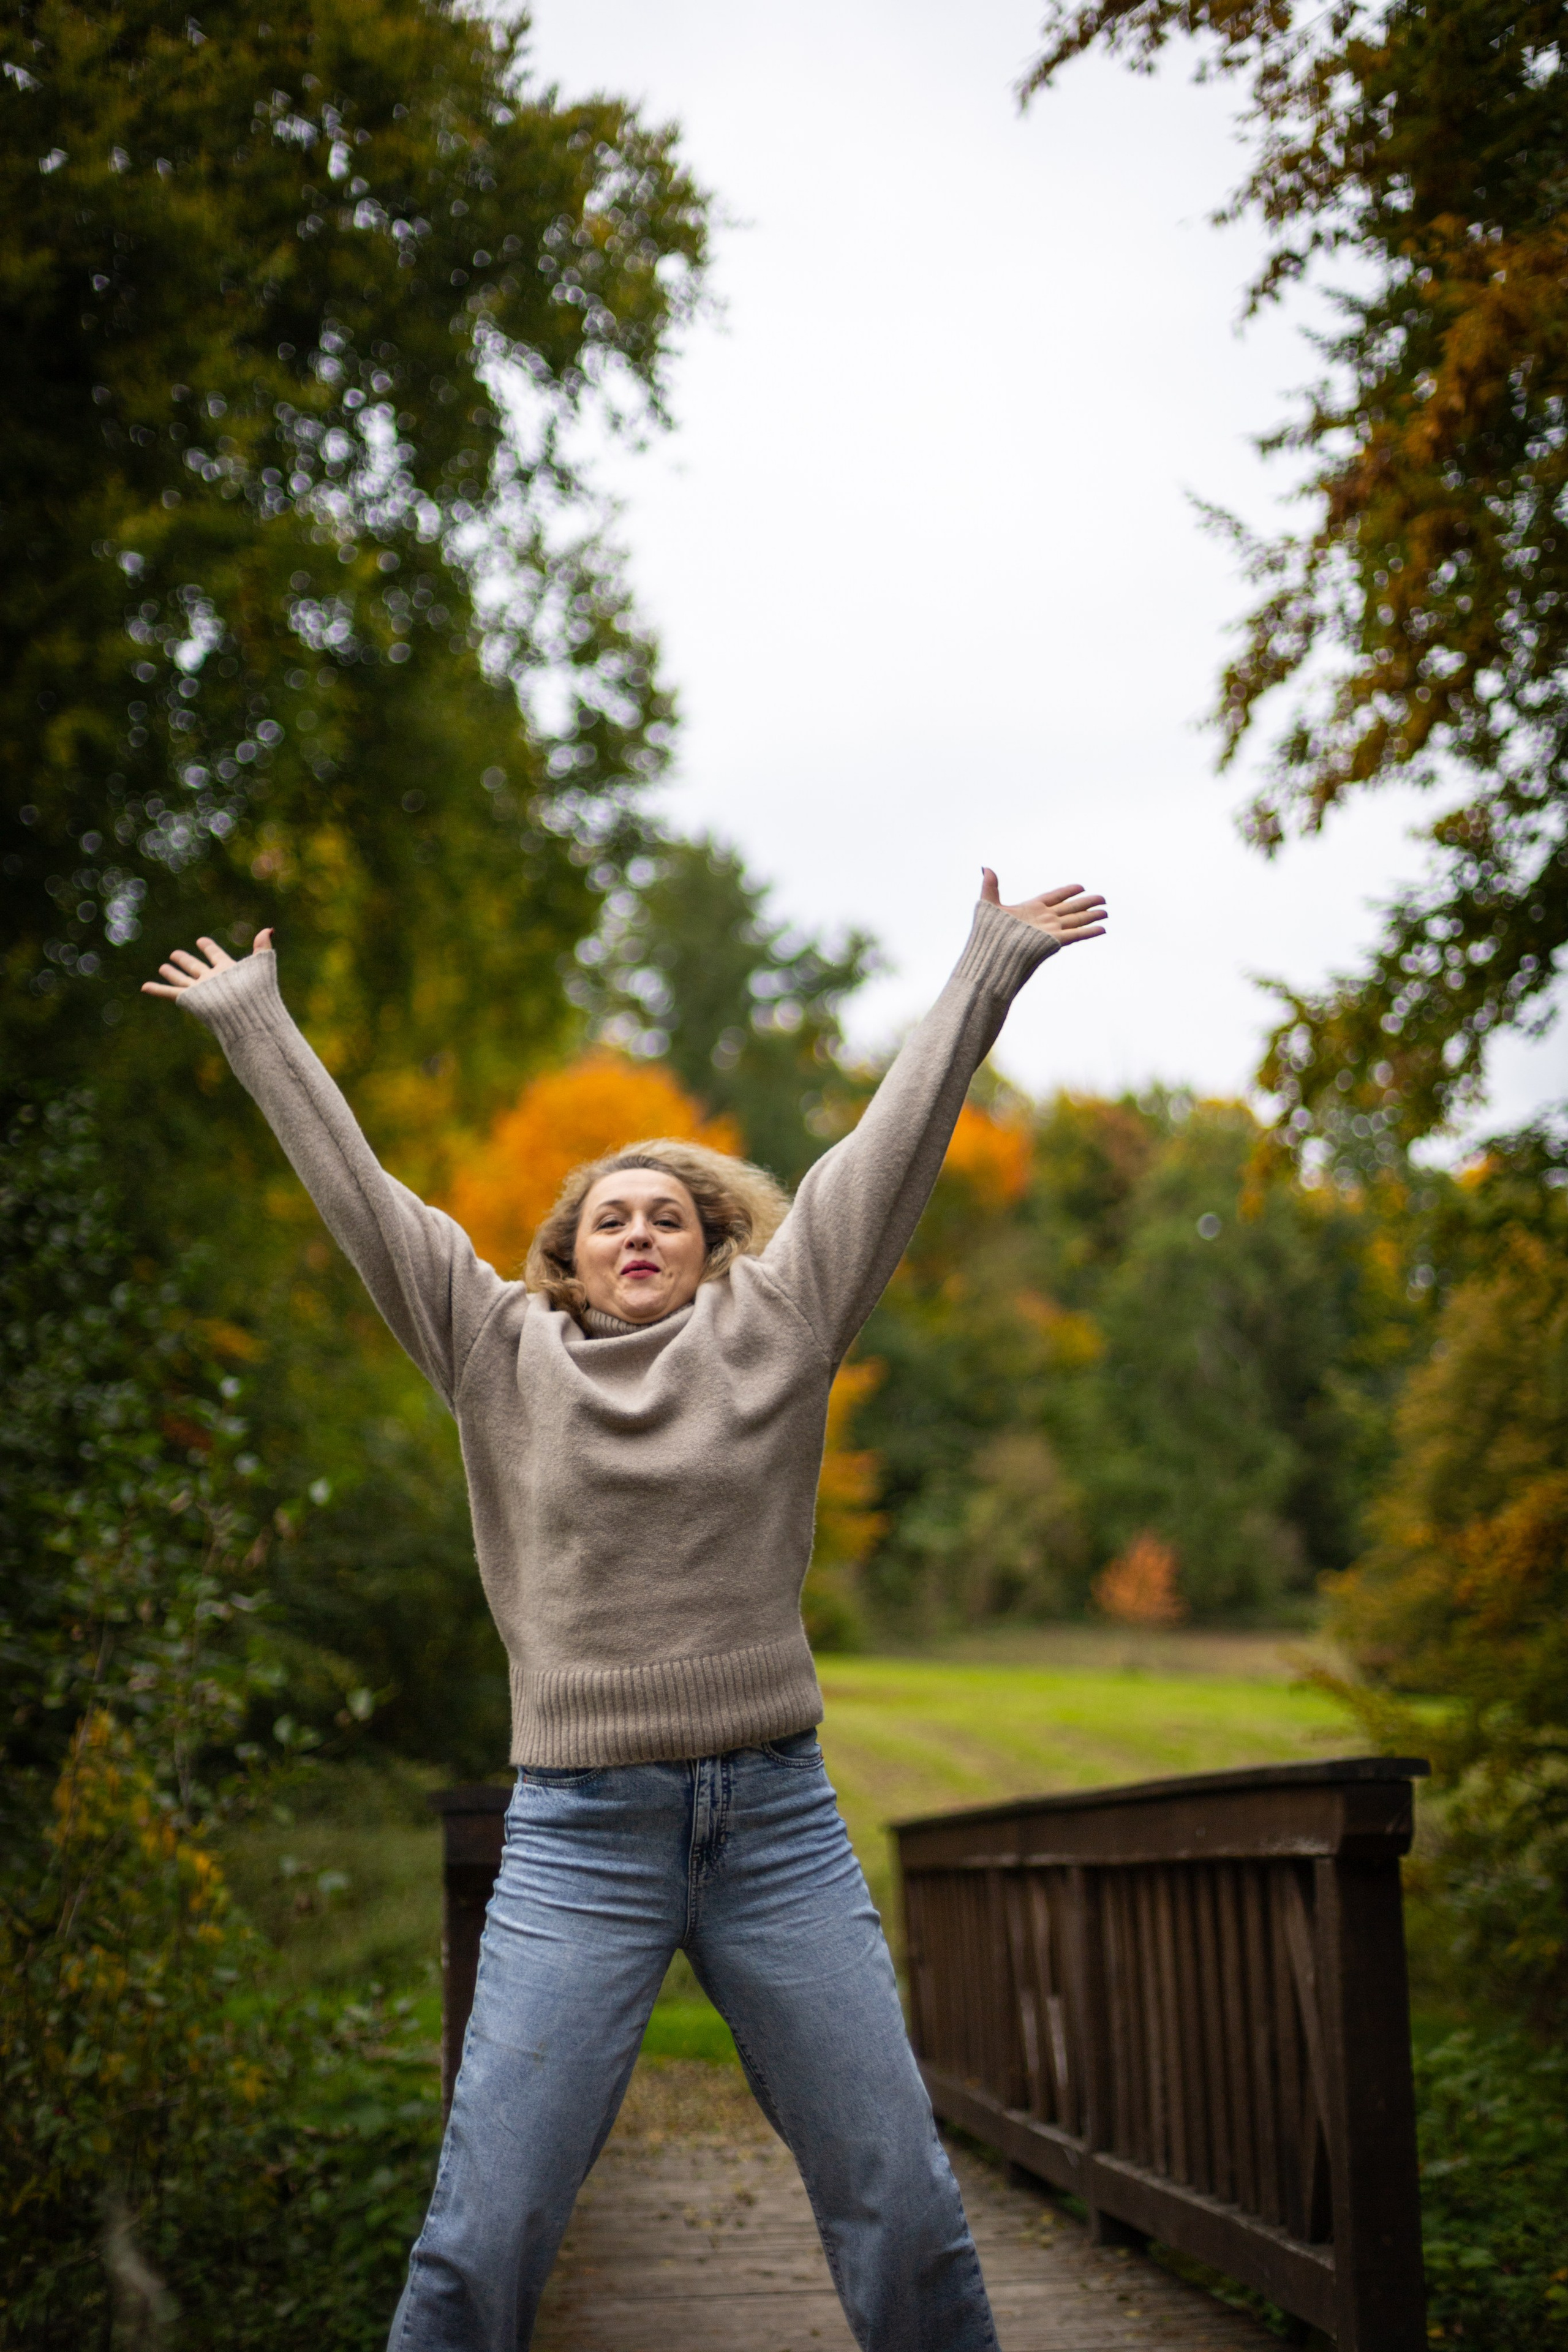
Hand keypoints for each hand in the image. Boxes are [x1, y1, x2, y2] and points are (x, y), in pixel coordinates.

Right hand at [141, 928, 273, 1000]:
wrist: (247, 1013)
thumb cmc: (256, 990)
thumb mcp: (261, 964)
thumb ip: (262, 947)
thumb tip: (268, 929)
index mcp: (229, 971)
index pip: (217, 956)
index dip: (209, 948)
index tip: (201, 941)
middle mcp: (214, 981)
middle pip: (197, 968)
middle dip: (187, 961)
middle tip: (175, 954)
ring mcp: (202, 990)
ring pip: (183, 979)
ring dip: (172, 973)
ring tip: (163, 967)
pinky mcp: (191, 999)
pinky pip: (171, 993)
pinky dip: (158, 990)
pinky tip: (144, 987)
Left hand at [981, 869, 1106, 945]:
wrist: (992, 953)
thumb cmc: (988, 932)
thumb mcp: (988, 905)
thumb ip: (990, 886)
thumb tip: (986, 868)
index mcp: (1031, 908)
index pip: (1054, 896)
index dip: (1067, 891)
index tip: (1080, 886)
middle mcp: (1044, 918)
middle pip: (1070, 908)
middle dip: (1086, 903)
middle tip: (1102, 898)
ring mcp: (1050, 930)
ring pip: (1076, 920)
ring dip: (1091, 915)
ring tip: (1105, 912)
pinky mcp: (1054, 941)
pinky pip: (1076, 934)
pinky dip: (1089, 932)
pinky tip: (1102, 929)